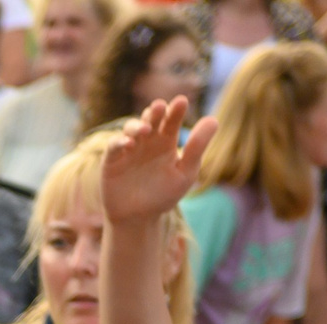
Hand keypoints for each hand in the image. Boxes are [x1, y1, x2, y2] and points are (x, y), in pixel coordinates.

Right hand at [103, 99, 214, 224]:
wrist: (139, 218)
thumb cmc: (164, 195)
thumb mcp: (185, 173)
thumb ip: (197, 147)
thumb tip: (214, 120)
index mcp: (166, 141)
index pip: (172, 120)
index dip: (176, 110)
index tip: (181, 102)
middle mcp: (147, 141)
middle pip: (151, 118)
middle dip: (155, 111)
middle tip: (160, 107)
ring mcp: (129, 149)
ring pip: (131, 128)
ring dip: (137, 125)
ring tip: (146, 129)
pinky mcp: (112, 160)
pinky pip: (114, 145)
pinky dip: (120, 142)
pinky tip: (130, 144)